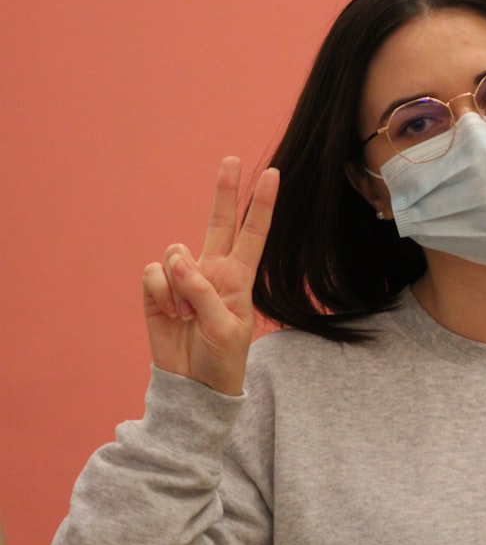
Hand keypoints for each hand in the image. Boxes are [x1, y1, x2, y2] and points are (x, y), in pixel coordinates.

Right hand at [142, 157, 278, 395]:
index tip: (272, 174)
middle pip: (219, 221)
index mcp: (240, 276)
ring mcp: (184, 278)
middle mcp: (213, 269)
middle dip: (224, 190)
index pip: (254, 233)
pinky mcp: (157, 290)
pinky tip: (169, 314)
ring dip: (178, 282)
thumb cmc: (221, 359)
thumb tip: (178, 260)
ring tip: (186, 313)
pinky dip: (160, 293)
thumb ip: (204, 293)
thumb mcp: (224, 330)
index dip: (262, 204)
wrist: (192, 386)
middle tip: (232, 158)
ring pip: (176, 252)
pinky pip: (153, 273)